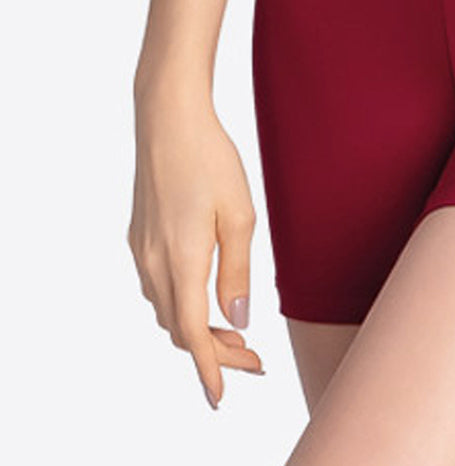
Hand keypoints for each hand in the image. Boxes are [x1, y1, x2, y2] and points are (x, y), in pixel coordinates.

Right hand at [128, 90, 263, 409]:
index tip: (222, 396)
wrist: (167, 119)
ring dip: (198, 329)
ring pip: (167, 310)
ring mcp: (142, 249)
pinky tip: (206, 297)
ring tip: (237, 335)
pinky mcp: (140, 236)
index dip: (211, 367)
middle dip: (214, 352)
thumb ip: (237, 271)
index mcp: (180, 261)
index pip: (193, 333)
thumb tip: (238, 319)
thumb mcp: (239, 215)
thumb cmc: (211, 160)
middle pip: (179, 329)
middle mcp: (153, 262)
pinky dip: (182, 306)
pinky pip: (158, 287)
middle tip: (253, 360)